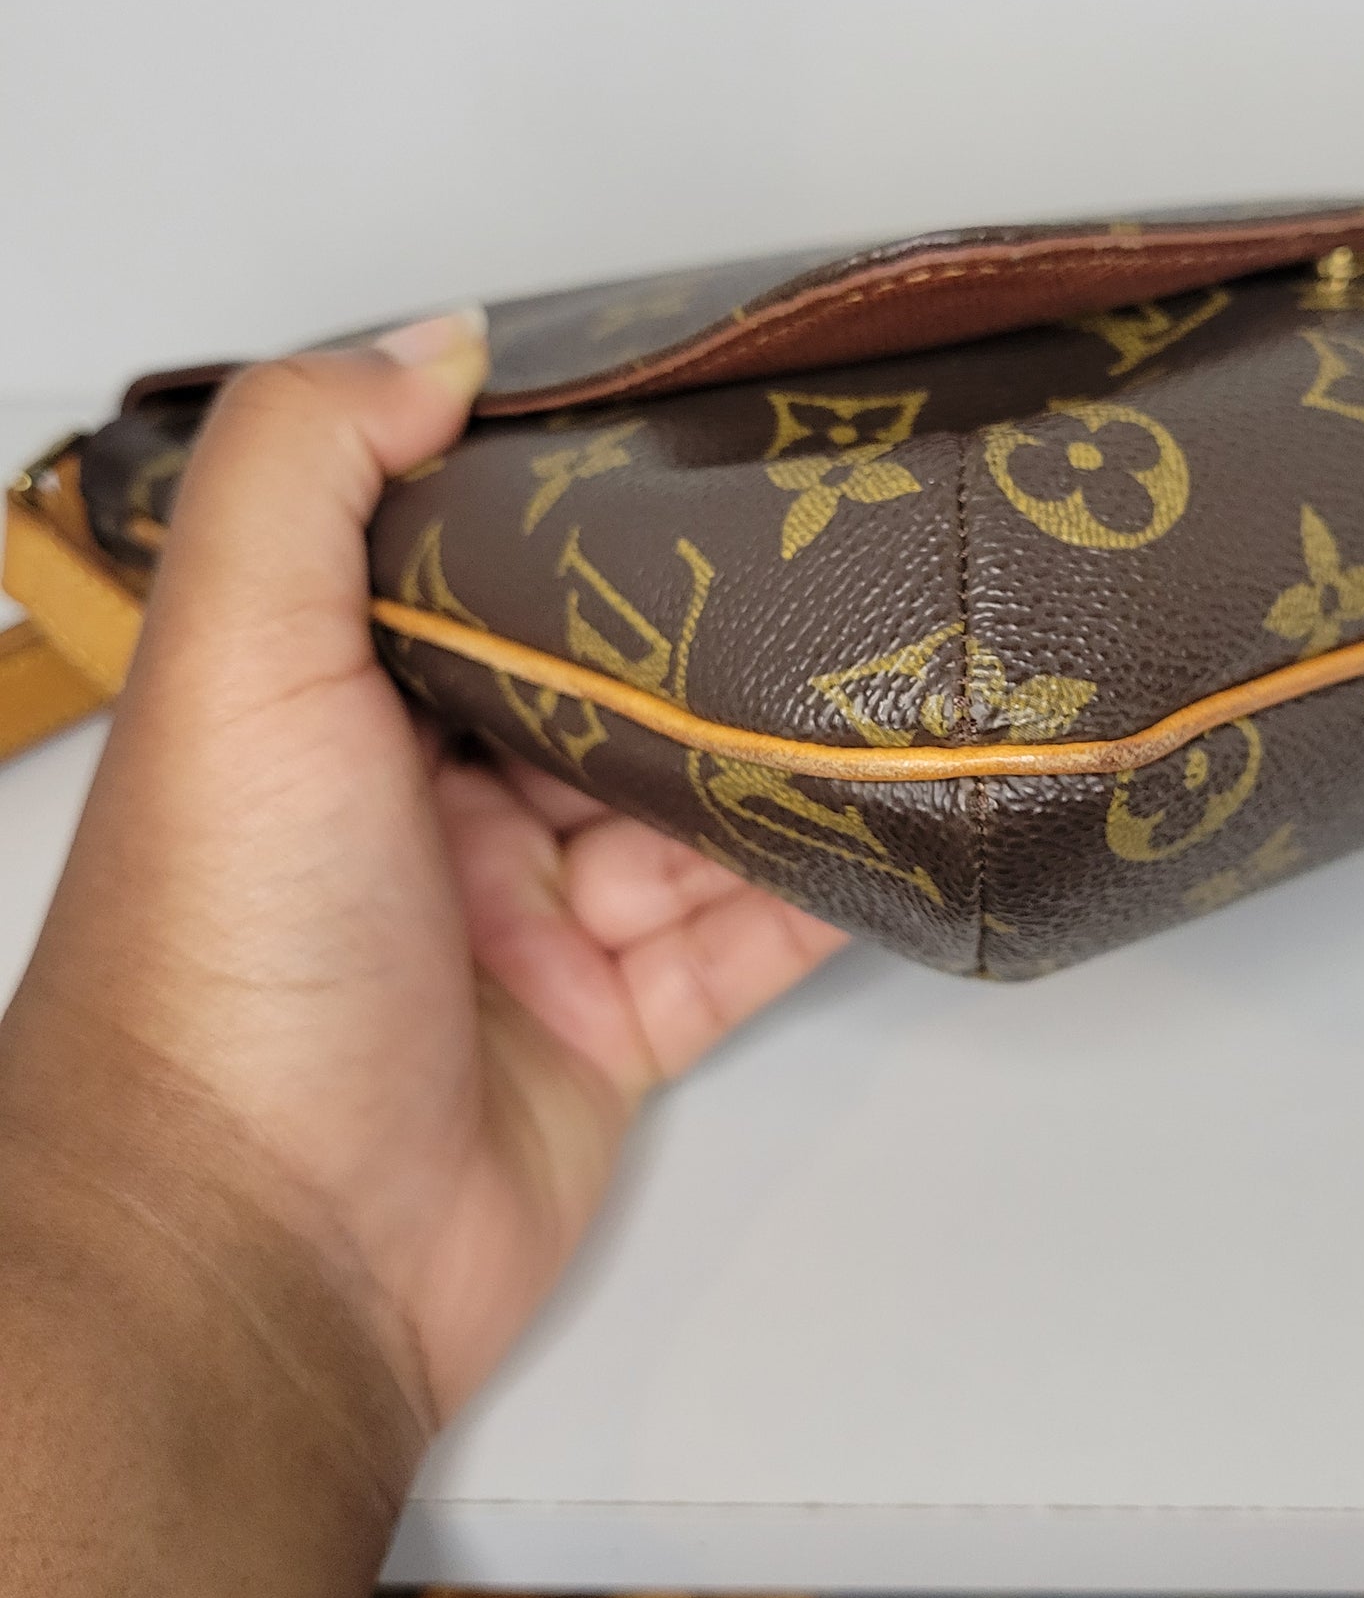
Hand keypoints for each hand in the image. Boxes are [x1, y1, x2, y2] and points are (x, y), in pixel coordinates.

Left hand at [10, 312, 843, 1446]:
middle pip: (609, 680)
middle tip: (851, 522)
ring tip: (910, 654)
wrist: (256, 1258)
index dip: (577, 489)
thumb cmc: (219, 957)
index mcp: (332, 701)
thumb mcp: (236, 662)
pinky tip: (903, 812)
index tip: (700, 407)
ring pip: (696, 801)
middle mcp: (430, 803)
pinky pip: (746, 937)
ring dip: (790, 744)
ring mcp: (530, 922)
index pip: (476, 557)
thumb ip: (310, 470)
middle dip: (716, 619)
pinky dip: (825, 883)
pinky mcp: (614, 1033)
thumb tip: (435, 338)